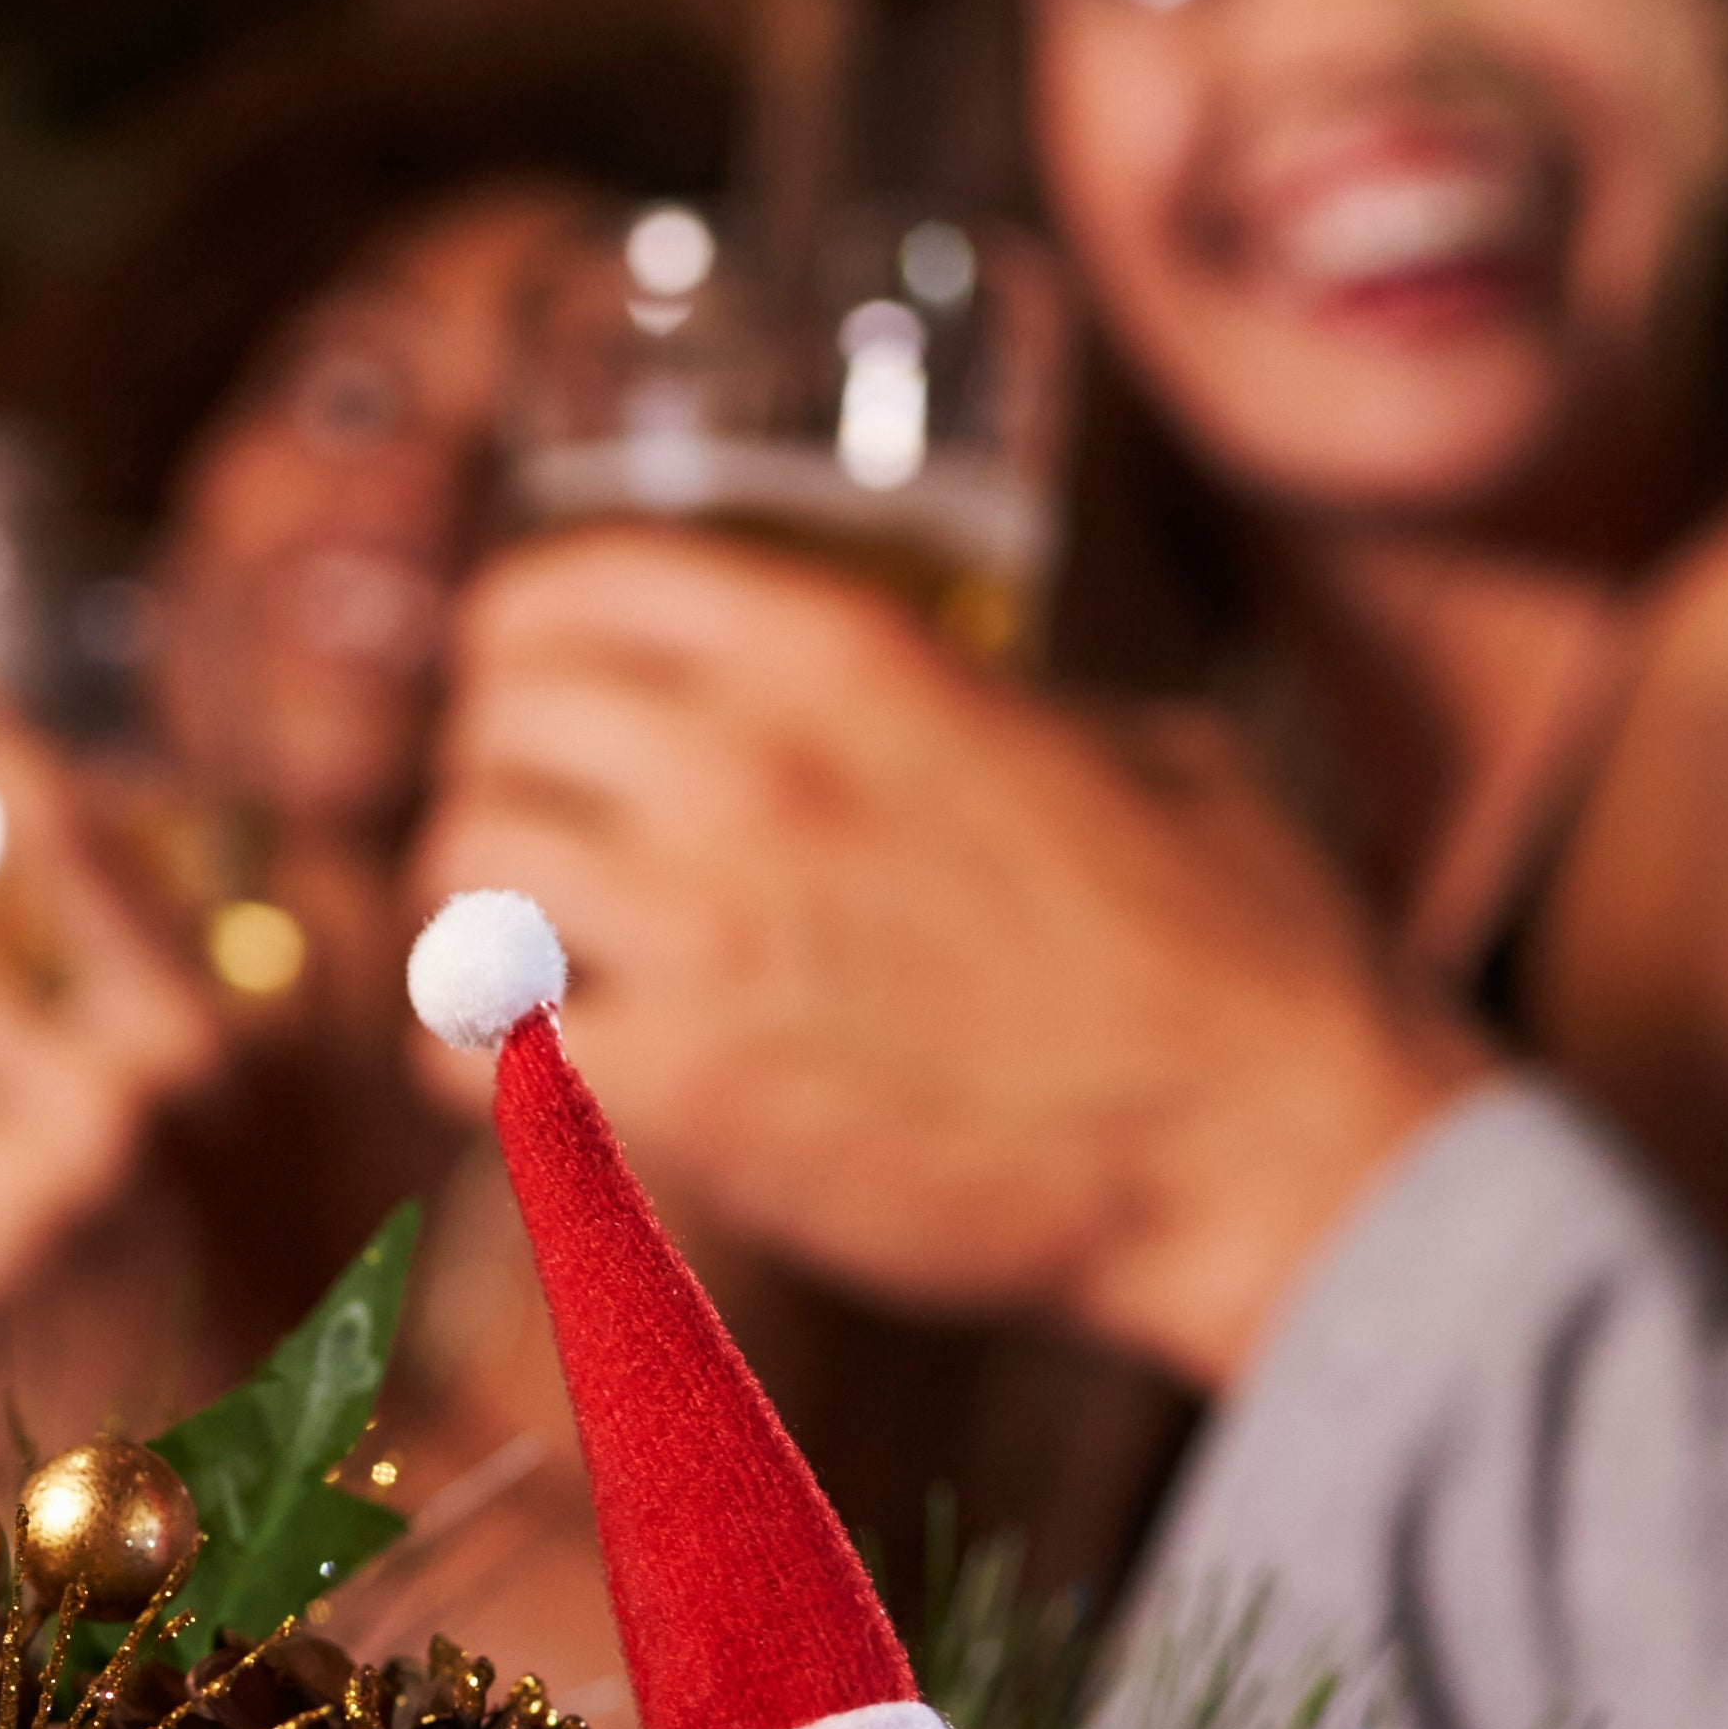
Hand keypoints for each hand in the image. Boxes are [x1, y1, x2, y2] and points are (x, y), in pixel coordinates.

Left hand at [415, 529, 1491, 1386]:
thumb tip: (912, 691)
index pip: (562, 582)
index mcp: (844, 652)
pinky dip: (474, 1050)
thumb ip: (968, 694)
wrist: (1266, 1146)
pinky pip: (465, 1040)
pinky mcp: (689, 1093)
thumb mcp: (1112, 736)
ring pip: (461, 868)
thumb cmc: (1229, 948)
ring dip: (480, 908)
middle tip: (542, 832)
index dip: (519, 635)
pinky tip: (536, 1062)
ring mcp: (707, 931)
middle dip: (499, 771)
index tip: (530, 684)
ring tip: (536, 949)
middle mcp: (748, 768)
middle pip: (491, 722)